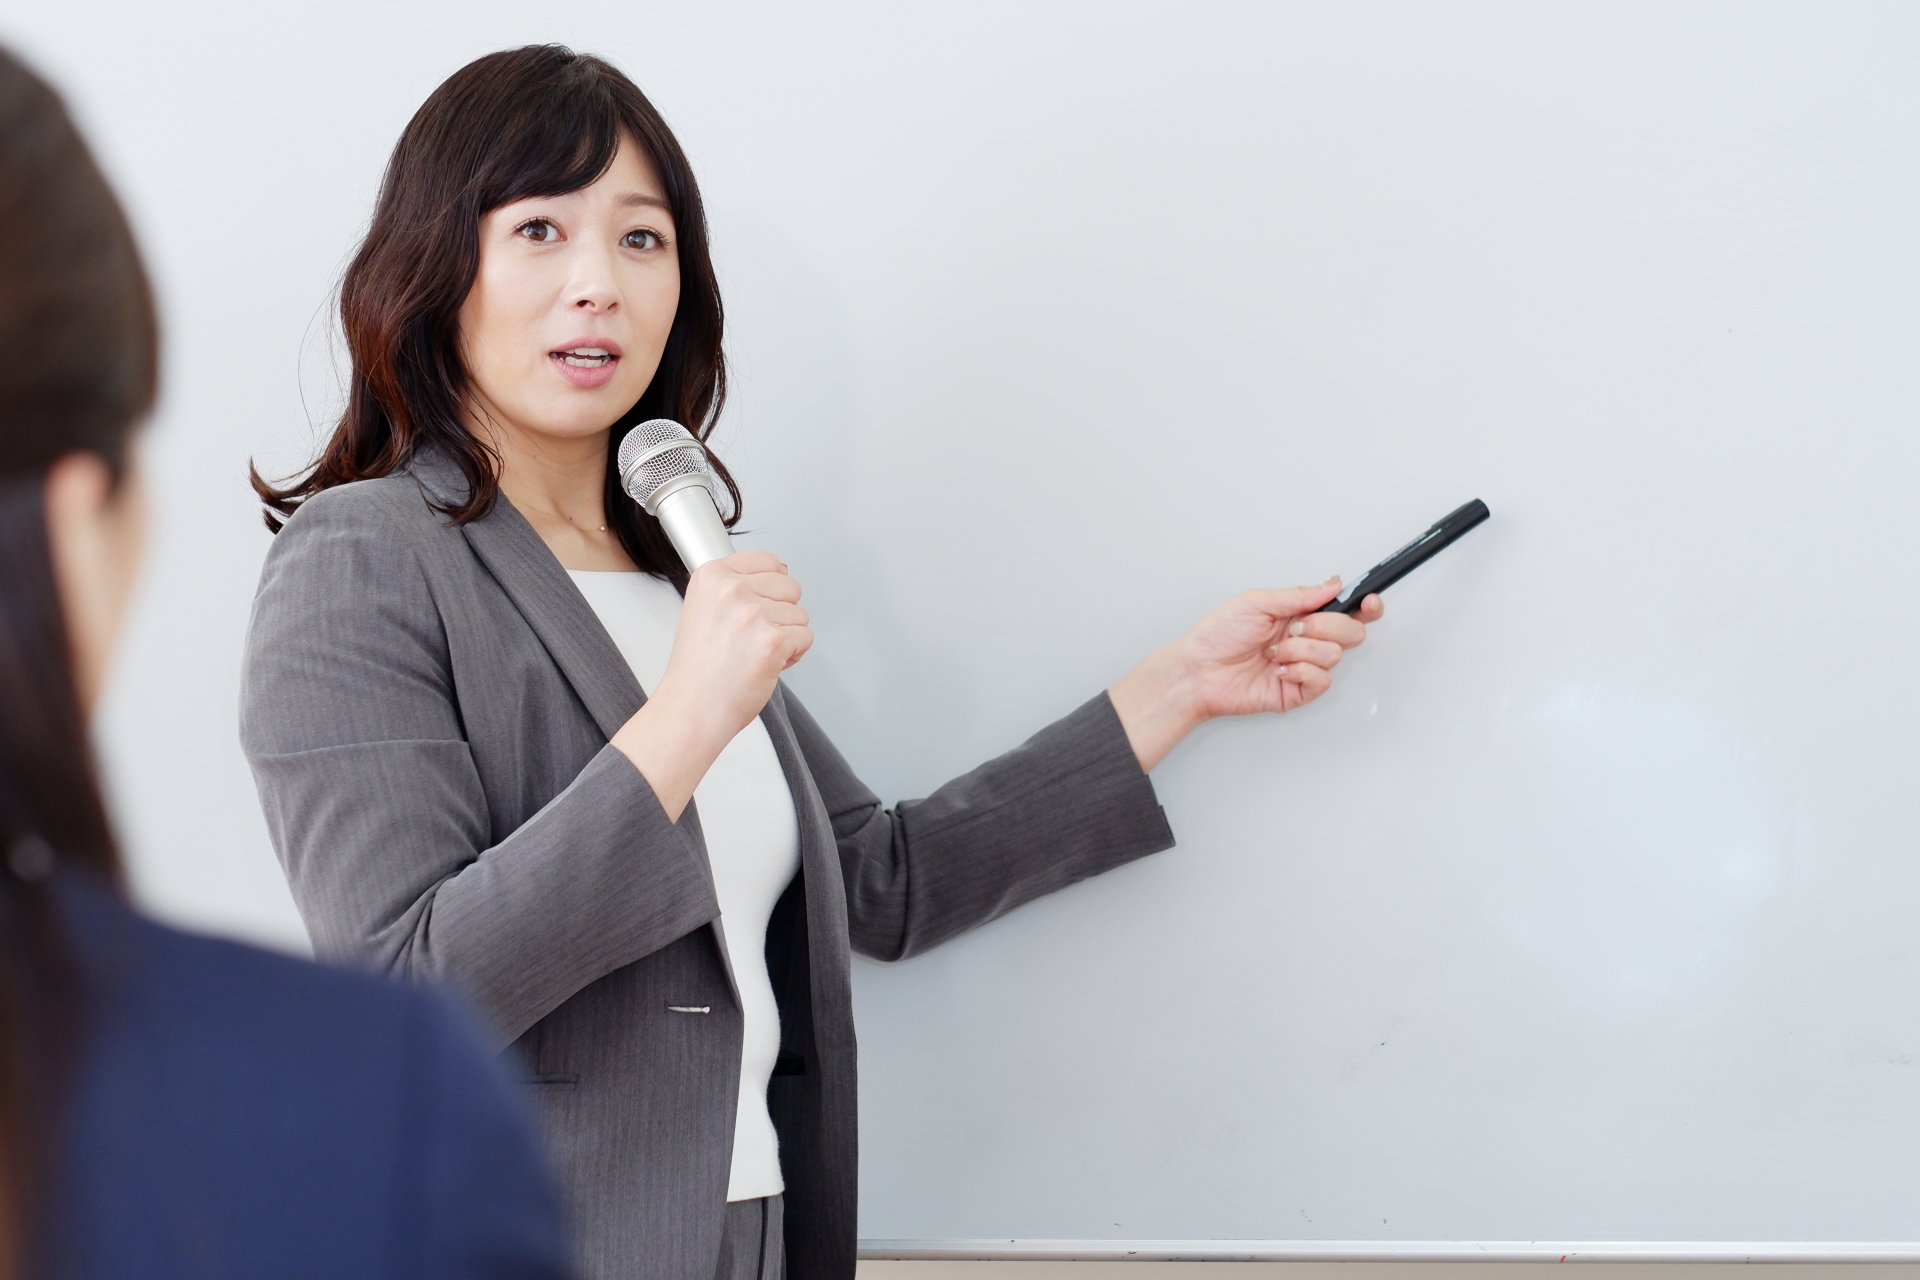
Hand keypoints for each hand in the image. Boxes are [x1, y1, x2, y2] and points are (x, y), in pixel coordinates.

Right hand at [610, 551, 811, 818]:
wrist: (691, 709)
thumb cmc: (698, 669)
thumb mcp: (704, 609)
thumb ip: (736, 586)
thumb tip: (780, 570)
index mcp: (711, 576)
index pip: (767, 560)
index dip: (769, 589)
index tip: (754, 609)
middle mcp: (731, 589)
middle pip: (790, 586)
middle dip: (780, 614)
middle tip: (750, 640)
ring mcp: (752, 614)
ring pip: (800, 615)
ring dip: (786, 637)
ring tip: (753, 655)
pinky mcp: (772, 641)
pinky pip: (805, 638)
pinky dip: (792, 656)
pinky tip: (764, 666)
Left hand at [1108, 578, 1381, 771]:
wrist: (1197, 671)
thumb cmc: (1217, 636)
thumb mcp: (1256, 602)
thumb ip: (1299, 595)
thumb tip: (1332, 584)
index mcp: (1299, 614)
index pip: (1346, 609)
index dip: (1365, 605)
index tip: (1369, 602)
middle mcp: (1306, 640)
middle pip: (1352, 631)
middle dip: (1326, 626)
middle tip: (1295, 628)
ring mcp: (1304, 666)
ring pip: (1335, 655)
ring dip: (1302, 649)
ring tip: (1273, 652)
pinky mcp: (1298, 692)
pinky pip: (1322, 680)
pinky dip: (1300, 671)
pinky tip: (1279, 670)